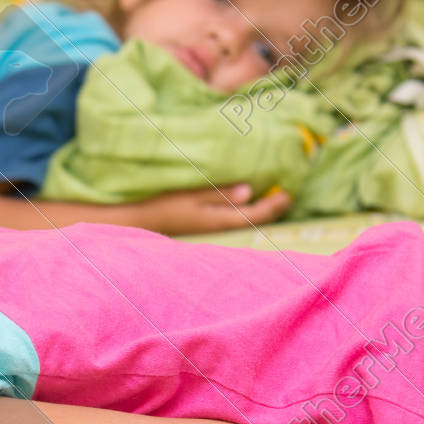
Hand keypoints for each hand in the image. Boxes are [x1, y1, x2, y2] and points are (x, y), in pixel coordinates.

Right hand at [131, 183, 290, 234]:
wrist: (134, 223)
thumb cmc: (160, 206)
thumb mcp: (190, 195)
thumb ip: (219, 194)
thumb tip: (249, 191)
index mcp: (217, 221)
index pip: (254, 216)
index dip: (273, 206)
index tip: (288, 194)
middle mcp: (216, 230)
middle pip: (251, 222)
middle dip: (269, 210)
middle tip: (285, 197)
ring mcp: (208, 231)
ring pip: (241, 223)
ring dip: (256, 212)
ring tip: (269, 200)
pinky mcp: (200, 229)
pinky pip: (229, 221)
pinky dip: (241, 212)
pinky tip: (241, 205)